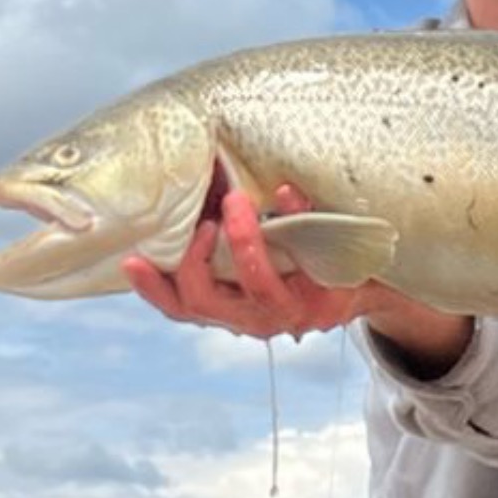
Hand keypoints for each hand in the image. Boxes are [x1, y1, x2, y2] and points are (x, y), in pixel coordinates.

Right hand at [122, 186, 471, 375]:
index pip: (182, 308)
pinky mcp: (328, 299)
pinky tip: (287, 192)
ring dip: (242, 241)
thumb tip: (194, 178)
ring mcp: (293, 312)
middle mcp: (255, 319)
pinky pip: (308, 260)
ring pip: (258, 286)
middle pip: (207, 303)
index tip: (131, 259)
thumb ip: (222, 232)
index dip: (153, 289)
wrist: (367, 278)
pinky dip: (296, 218)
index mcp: (231, 308)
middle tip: (202, 216)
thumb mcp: (259, 252)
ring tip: (236, 199)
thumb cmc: (299, 257)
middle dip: (195, 258)